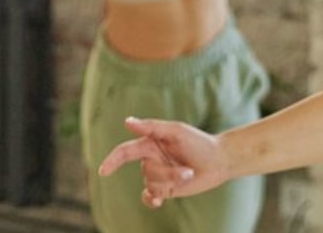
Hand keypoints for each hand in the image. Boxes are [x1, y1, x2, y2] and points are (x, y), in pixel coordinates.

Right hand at [97, 117, 231, 208]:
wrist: (218, 160)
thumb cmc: (198, 141)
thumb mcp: (176, 130)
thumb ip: (151, 127)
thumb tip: (127, 121)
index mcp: (148, 144)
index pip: (124, 152)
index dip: (112, 161)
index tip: (103, 171)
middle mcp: (150, 160)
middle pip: (146, 171)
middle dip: (167, 173)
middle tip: (188, 170)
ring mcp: (157, 175)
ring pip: (152, 184)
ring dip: (172, 181)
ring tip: (189, 174)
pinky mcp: (166, 189)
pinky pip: (149, 197)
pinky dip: (150, 200)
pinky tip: (157, 201)